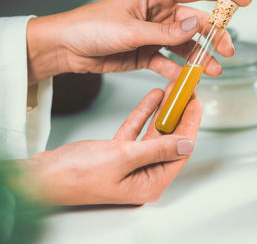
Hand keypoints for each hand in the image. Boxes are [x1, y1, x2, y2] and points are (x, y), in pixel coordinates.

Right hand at [3, 85, 201, 204]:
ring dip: (163, 111)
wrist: (43, 175)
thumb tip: (187, 144)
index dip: (190, 125)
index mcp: (150, 183)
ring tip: (173, 90)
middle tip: (186, 92)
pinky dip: (144, 114)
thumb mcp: (123, 158)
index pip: (180, 151)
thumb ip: (157, 149)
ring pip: (154, 133)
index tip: (196, 104)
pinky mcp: (118, 153)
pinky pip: (136, 130)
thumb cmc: (76, 175)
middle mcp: (144, 174)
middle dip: (178, 114)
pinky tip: (153, 98)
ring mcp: (131, 163)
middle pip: (169, 140)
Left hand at [27, 0, 250, 84]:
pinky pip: (169, 62)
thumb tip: (194, 25)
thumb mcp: (130, 29)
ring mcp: (154, 35)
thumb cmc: (91, 26)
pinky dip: (177, 71)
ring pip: (185, 46)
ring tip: (211, 71)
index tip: (243, 2)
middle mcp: (159, 15)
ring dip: (198, 58)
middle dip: (213, 38)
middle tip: (226, 52)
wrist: (67, 48)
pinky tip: (183, 79)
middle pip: (195, 24)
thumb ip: (164, 31)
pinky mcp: (147, 53)